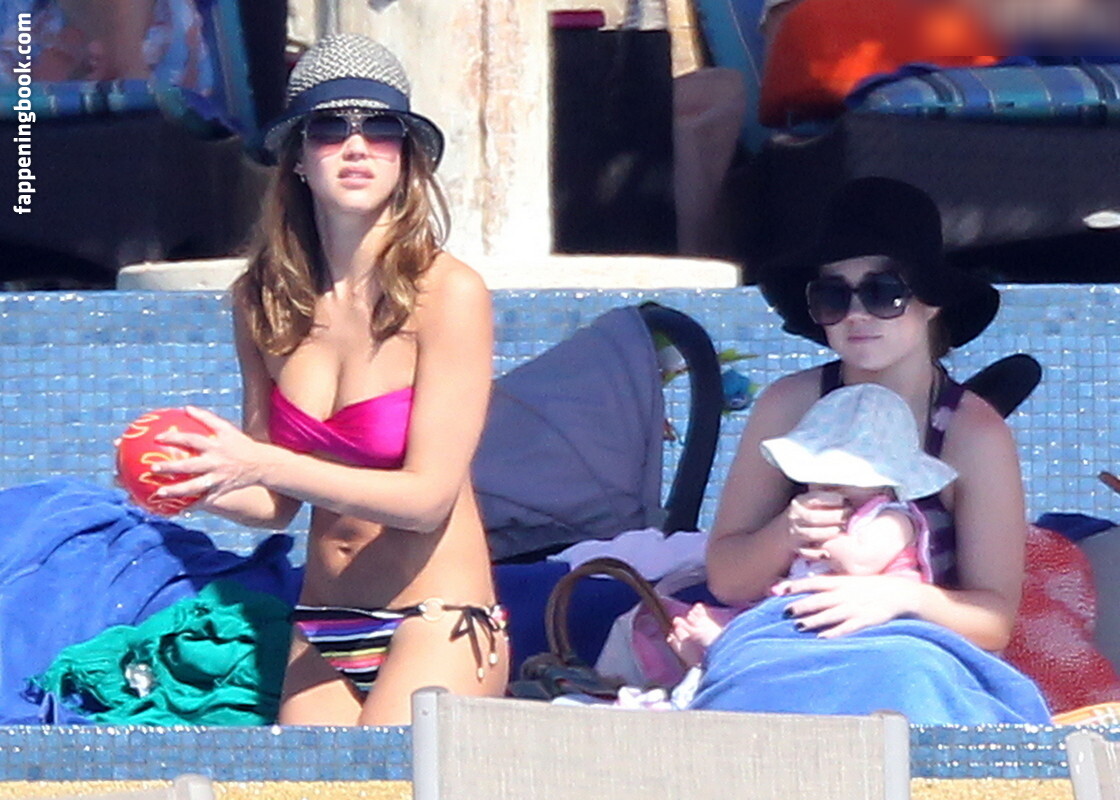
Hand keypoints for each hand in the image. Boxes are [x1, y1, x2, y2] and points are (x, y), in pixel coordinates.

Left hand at [149, 407, 266, 500]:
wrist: (262, 464)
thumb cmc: (240, 444)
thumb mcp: (227, 428)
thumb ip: (206, 418)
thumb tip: (186, 408)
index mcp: (215, 446)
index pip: (192, 440)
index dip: (174, 438)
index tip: (156, 438)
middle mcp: (216, 462)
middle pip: (190, 466)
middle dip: (171, 467)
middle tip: (152, 468)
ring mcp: (218, 478)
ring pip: (195, 487)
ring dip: (176, 491)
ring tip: (158, 493)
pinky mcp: (222, 490)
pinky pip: (205, 501)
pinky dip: (192, 506)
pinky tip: (177, 510)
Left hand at [773, 574, 920, 637]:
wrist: (898, 593)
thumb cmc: (869, 587)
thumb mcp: (849, 581)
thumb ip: (829, 584)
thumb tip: (806, 587)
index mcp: (840, 582)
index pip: (814, 582)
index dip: (797, 586)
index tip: (780, 590)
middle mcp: (844, 594)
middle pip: (818, 600)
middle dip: (801, 606)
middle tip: (785, 612)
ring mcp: (854, 608)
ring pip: (829, 615)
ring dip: (813, 620)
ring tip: (798, 626)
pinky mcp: (864, 620)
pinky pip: (847, 628)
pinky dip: (834, 632)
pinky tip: (821, 637)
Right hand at [787, 490, 849, 550]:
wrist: (783, 533)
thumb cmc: (806, 514)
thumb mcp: (811, 502)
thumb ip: (827, 497)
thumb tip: (850, 495)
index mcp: (799, 502)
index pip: (813, 499)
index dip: (830, 499)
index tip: (844, 499)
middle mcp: (794, 517)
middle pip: (813, 517)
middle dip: (834, 516)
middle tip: (849, 515)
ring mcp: (794, 534)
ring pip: (812, 534)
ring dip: (830, 532)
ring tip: (844, 529)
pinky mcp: (798, 549)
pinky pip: (809, 552)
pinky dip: (820, 552)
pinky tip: (830, 550)